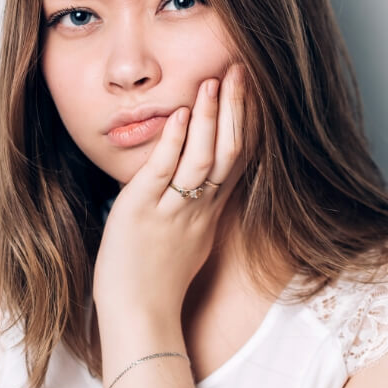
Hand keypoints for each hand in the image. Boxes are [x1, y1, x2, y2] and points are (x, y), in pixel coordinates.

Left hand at [92, 63, 249, 323]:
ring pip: (203, 159)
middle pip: (229, 152)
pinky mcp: (142, 211)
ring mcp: (173, 210)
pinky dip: (175, 142)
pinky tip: (180, 115)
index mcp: (211, 213)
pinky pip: (164, 172)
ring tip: (214, 82)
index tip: (249, 92)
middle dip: (237, 110)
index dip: (246, 123)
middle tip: (240, 71)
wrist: (139, 316)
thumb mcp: (190, 241)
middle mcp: (200, 209)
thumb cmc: (157, 280)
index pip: (237, 160)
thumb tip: (193, 184)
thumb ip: (195, 209)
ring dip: (210, 118)